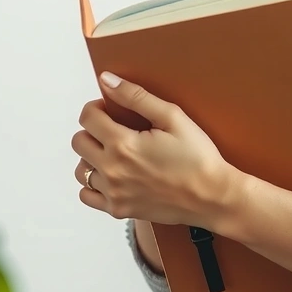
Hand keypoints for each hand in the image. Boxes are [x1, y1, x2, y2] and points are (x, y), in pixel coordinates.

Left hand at [71, 72, 241, 226]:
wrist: (212, 196)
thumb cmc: (197, 156)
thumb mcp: (172, 116)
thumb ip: (135, 96)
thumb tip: (107, 80)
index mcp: (123, 144)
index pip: (87, 118)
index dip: (97, 107)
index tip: (111, 109)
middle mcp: (112, 171)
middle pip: (79, 142)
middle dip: (93, 129)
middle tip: (115, 128)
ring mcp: (114, 194)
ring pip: (80, 169)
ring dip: (92, 156)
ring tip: (115, 152)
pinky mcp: (119, 210)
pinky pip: (87, 195)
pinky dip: (93, 183)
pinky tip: (112, 174)